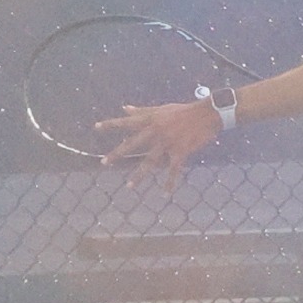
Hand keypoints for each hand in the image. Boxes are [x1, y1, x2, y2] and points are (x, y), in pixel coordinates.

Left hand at [94, 100, 220, 189]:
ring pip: (150, 161)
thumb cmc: (183, 110)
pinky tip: (165, 194)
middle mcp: (156, 131)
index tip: (95, 127)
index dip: (111, 124)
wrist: (206, 114)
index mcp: (151, 119)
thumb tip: (124, 108)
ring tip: (129, 187)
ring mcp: (167, 142)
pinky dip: (169, 182)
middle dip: (118, 154)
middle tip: (104, 162)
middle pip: (133, 144)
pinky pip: (173, 170)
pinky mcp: (180, 151)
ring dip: (139, 175)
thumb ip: (141, 111)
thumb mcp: (160, 108)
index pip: (127, 122)